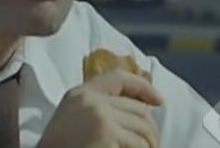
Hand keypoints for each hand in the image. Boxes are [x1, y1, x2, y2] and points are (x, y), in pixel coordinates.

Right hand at [38, 68, 163, 147]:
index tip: (159, 100)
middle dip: (151, 128)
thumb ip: (98, 107)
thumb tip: (140, 109)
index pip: (119, 78)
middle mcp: (90, 100)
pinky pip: (137, 143)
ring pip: (142, 126)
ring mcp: (99, 115)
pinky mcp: (106, 133)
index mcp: (80, 93)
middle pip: (137, 107)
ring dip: (149, 143)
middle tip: (153, 144)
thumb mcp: (73, 119)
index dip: (143, 87)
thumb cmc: (60, 147)